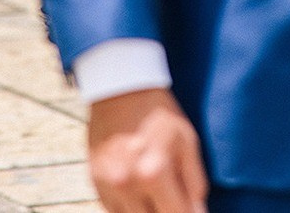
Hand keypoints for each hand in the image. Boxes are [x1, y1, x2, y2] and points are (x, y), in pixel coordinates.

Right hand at [87, 88, 207, 212]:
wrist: (118, 88)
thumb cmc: (158, 113)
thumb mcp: (187, 141)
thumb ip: (195, 183)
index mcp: (154, 173)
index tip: (190, 208)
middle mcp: (127, 184)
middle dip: (166, 211)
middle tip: (171, 198)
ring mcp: (107, 185)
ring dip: (146, 211)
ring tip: (155, 193)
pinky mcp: (94, 183)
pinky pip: (114, 211)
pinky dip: (129, 208)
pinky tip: (138, 190)